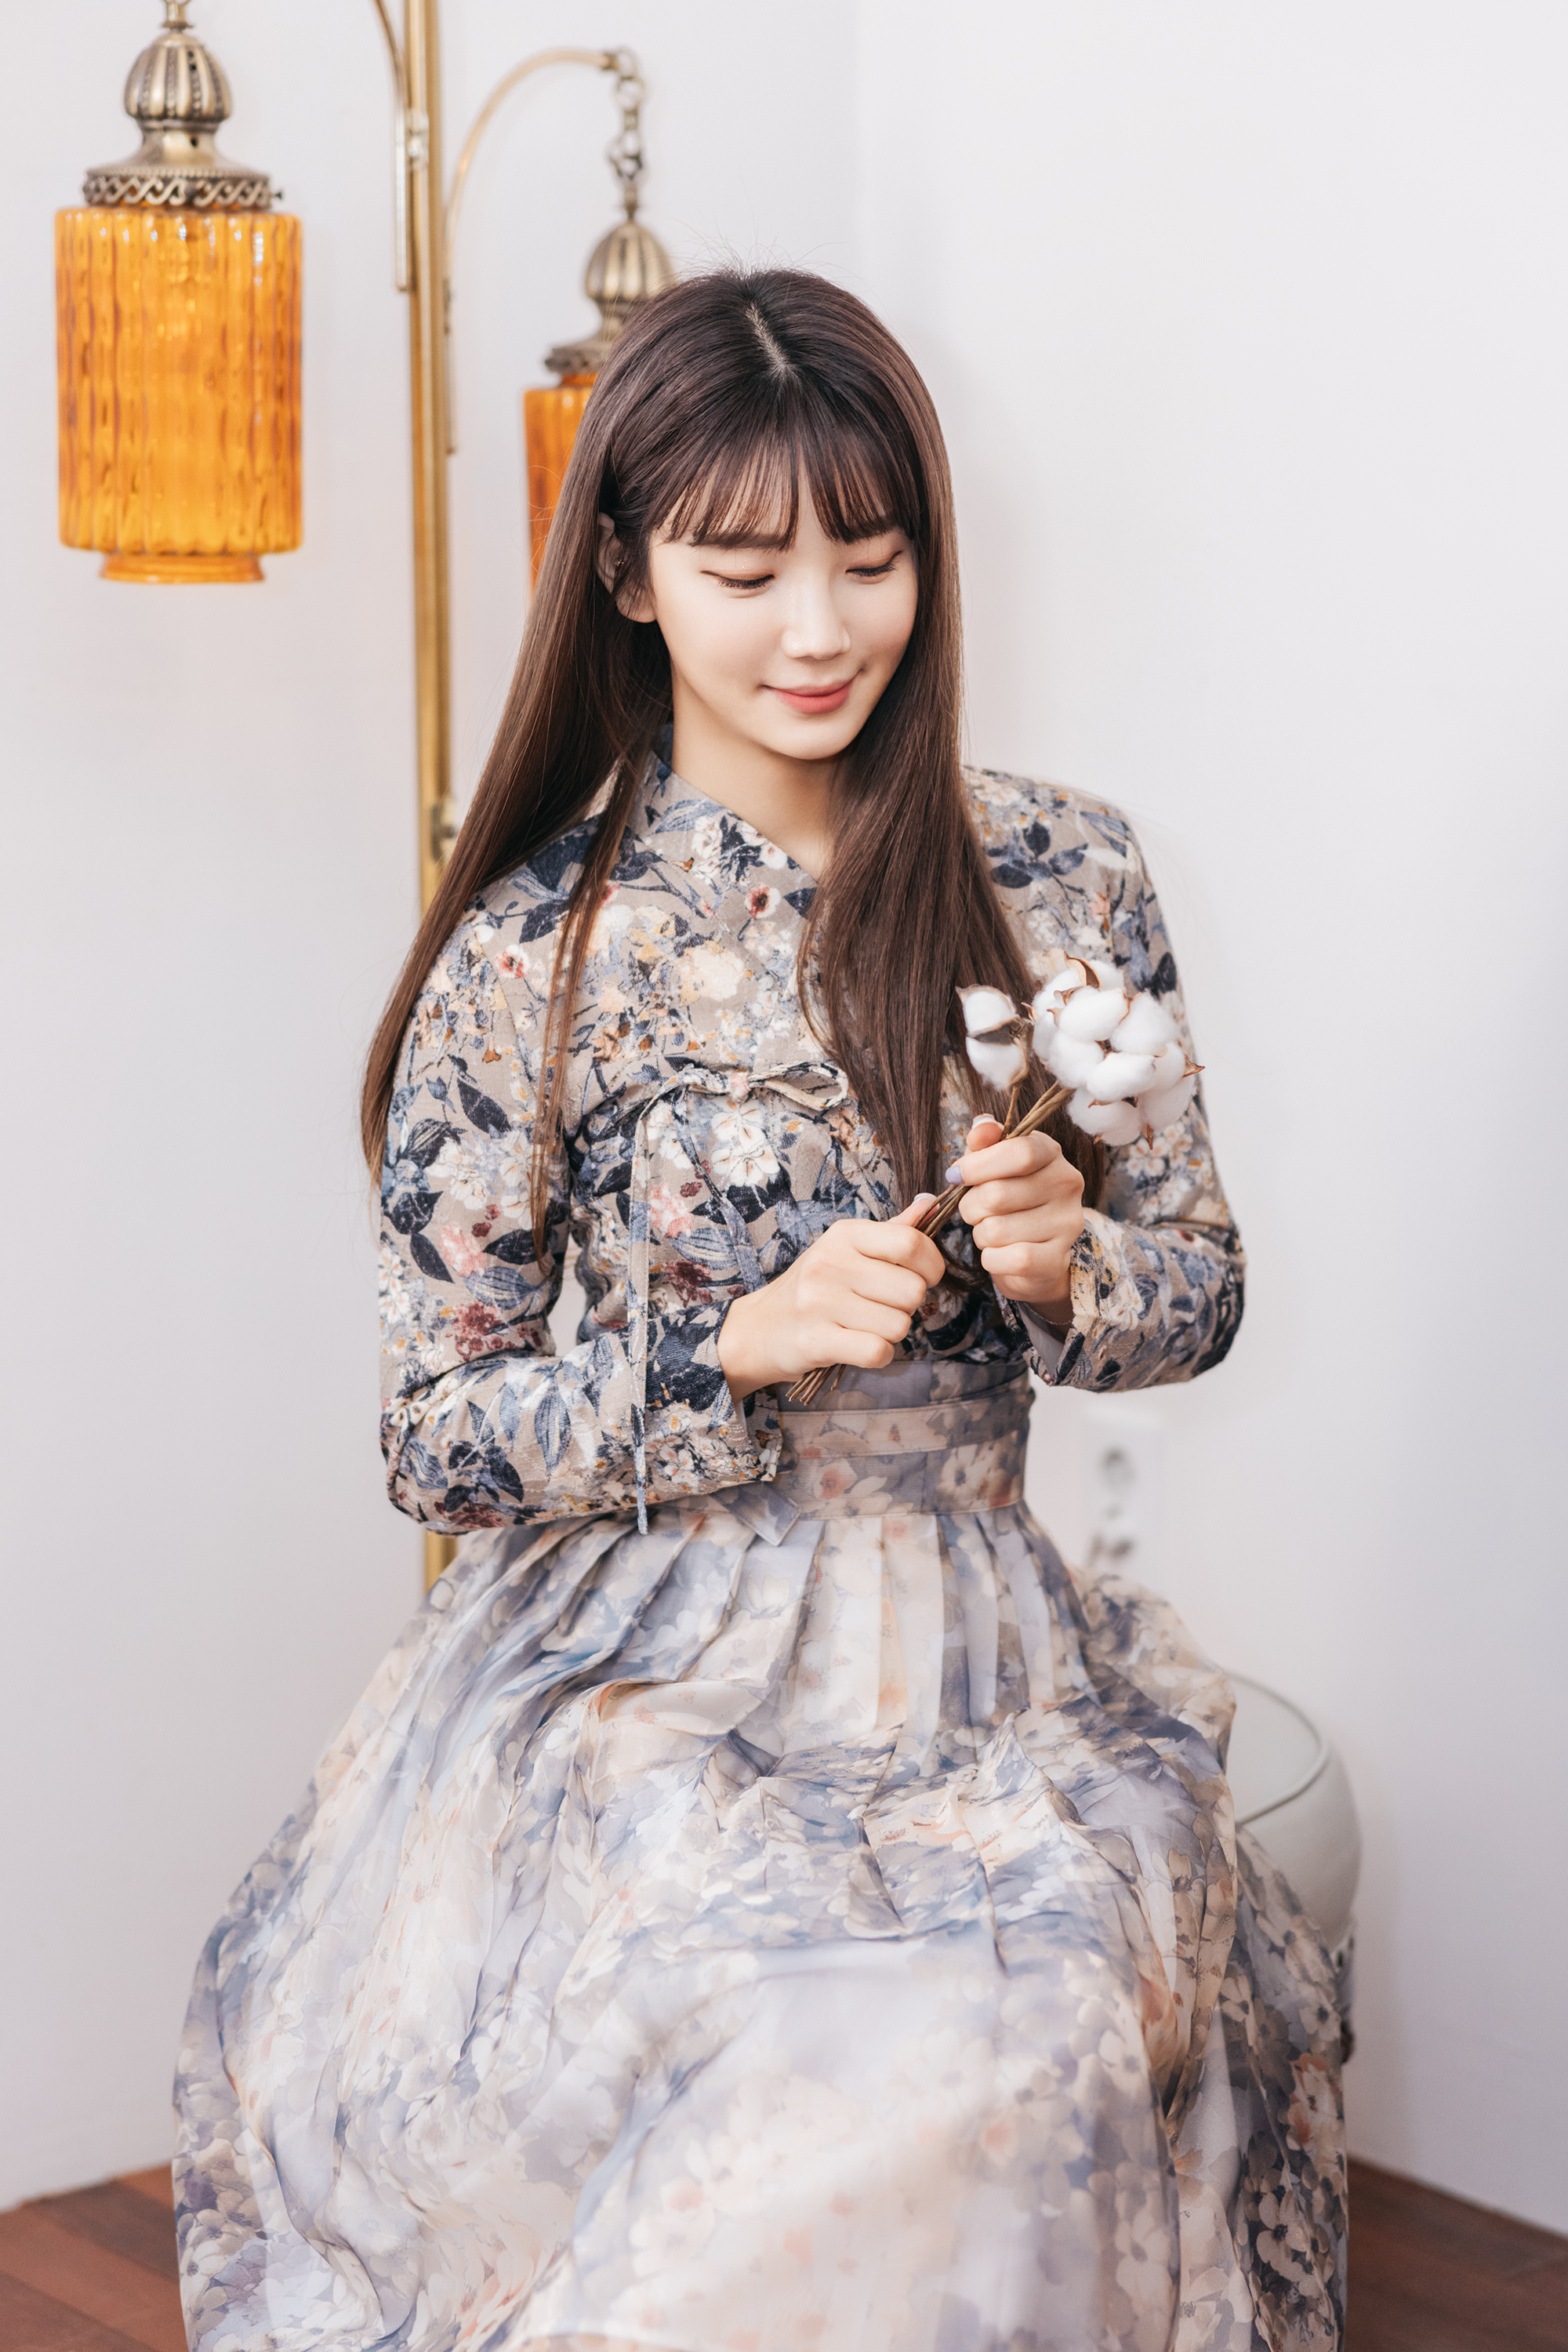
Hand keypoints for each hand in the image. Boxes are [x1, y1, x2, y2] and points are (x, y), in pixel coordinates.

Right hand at [717, 1196, 944, 1402]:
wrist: (758, 1328)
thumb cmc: (813, 1288)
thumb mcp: (846, 1250)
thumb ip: (891, 1231)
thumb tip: (930, 1202)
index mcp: (844, 1235)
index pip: (912, 1243)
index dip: (932, 1265)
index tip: (923, 1277)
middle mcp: (830, 1263)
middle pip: (913, 1290)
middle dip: (908, 1306)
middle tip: (882, 1307)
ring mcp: (820, 1302)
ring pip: (899, 1326)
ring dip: (891, 1333)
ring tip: (864, 1326)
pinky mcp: (815, 1341)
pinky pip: (877, 1352)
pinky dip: (878, 1356)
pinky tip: (860, 1347)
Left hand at [951, 1116, 1083, 1324]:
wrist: (1033, 1252)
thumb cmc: (1007, 1199)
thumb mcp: (992, 1164)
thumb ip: (985, 1142)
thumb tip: (982, 1127)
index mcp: (1051, 1153)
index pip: (1020, 1151)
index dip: (979, 1164)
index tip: (956, 1175)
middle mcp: (1067, 1184)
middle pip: (997, 1194)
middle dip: (970, 1206)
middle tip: (973, 1210)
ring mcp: (1066, 1223)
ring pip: (996, 1229)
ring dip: (981, 1234)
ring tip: (990, 1230)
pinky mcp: (1057, 1258)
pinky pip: (1008, 1258)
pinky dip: (991, 1258)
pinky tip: (997, 1252)